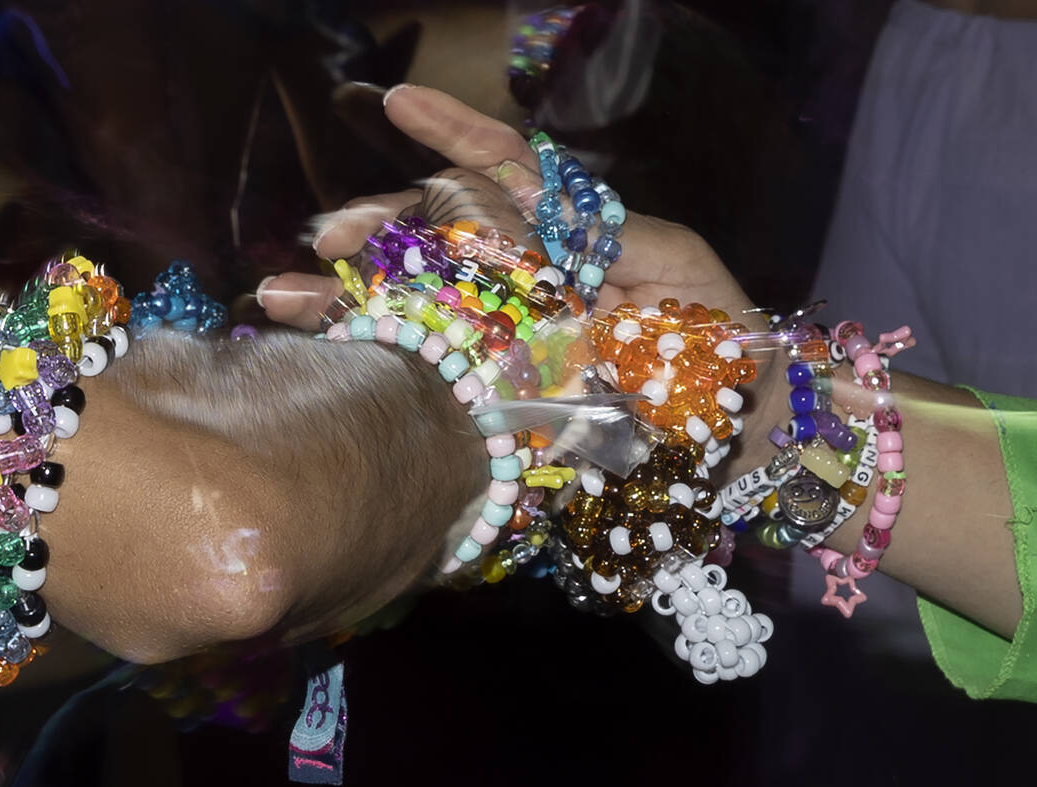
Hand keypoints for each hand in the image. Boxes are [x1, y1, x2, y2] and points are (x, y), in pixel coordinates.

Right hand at [259, 85, 789, 467]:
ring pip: (429, 308)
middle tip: (321, 237)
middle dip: (380, 231)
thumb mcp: (675, 266)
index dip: (455, 136)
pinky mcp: (512, 398)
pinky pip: (446, 373)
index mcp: (574, 240)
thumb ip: (602, 233)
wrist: (750, 434)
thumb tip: (511, 209)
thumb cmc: (724, 339)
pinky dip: (389, 362)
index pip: (506, 177)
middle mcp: (535, 284)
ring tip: (286, 300)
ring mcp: (519, 340)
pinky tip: (332, 358)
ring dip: (356, 300)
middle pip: (444, 244)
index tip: (397, 103)